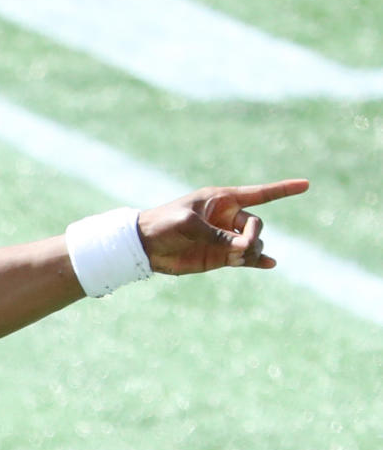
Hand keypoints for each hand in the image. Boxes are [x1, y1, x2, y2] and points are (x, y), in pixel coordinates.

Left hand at [138, 179, 307, 274]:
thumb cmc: (163, 224)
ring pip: (253, 244)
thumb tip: (242, 250)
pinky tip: (270, 264)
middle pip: (257, 225)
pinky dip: (258, 261)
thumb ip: (216, 236)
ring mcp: (225, 238)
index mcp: (221, 200)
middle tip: (242, 247)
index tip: (306, 185)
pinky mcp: (220, 256)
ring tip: (237, 258)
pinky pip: (245, 259)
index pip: (259, 194)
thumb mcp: (188, 225)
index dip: (282, 189)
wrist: (145, 246)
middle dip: (254, 236)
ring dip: (250, 252)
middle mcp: (227, 218)